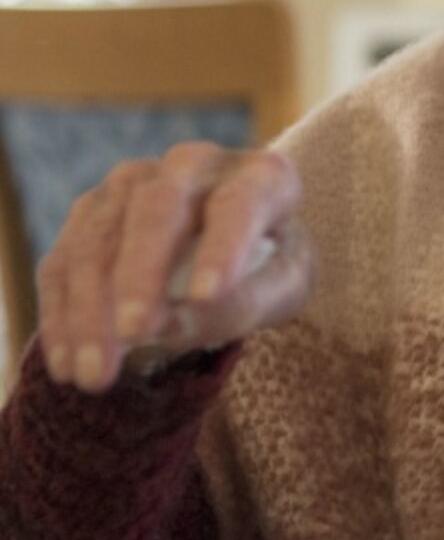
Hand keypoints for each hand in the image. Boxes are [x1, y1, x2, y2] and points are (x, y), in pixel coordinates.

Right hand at [34, 141, 313, 393]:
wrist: (234, 251)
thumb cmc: (270, 267)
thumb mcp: (286, 287)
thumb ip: (247, 302)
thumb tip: (174, 324)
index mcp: (260, 175)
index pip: (240, 204)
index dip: (222, 247)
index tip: (206, 295)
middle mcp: (193, 165)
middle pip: (157, 210)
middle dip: (140, 275)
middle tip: (135, 333)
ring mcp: (133, 182)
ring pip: (97, 238)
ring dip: (89, 309)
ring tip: (93, 374)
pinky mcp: (90, 211)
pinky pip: (62, 261)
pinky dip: (61, 315)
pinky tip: (66, 364)